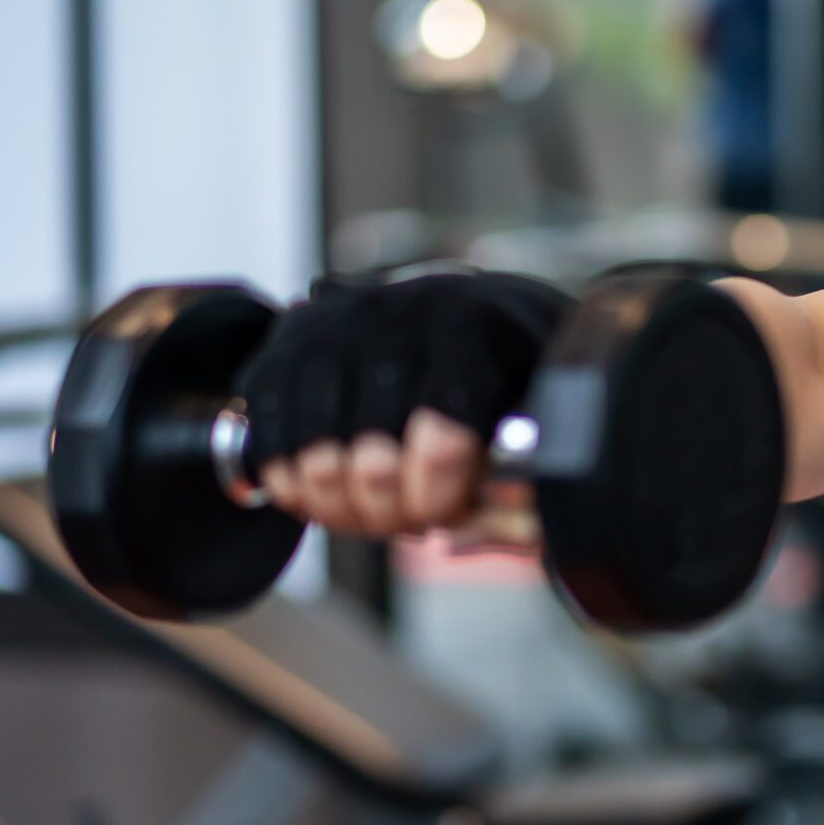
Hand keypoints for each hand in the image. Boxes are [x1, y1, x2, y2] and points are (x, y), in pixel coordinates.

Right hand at [235, 270, 573, 538]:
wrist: (474, 304)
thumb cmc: (521, 365)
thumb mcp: (555, 395)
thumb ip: (538, 453)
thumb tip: (509, 515)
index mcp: (468, 328)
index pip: (440, 441)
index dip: (440, 499)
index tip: (449, 511)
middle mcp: (391, 315)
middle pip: (372, 462)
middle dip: (392, 515)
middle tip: (413, 520)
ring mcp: (328, 326)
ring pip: (314, 458)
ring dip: (342, 509)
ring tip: (373, 513)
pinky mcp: (284, 344)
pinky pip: (268, 437)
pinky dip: (291, 483)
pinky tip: (325, 493)